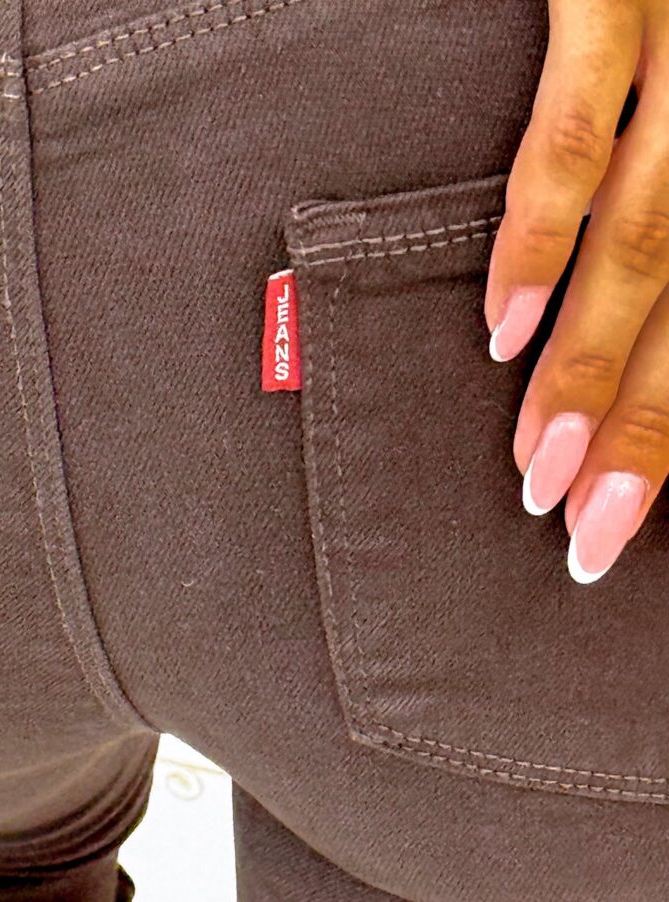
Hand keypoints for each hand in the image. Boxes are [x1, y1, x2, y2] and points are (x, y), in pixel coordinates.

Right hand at [486, 0, 668, 582]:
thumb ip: (663, 177)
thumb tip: (590, 303)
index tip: (635, 511)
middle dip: (648, 431)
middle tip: (590, 535)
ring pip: (651, 241)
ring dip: (592, 369)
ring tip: (539, 471)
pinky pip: (578, 130)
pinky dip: (536, 238)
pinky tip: (504, 335)